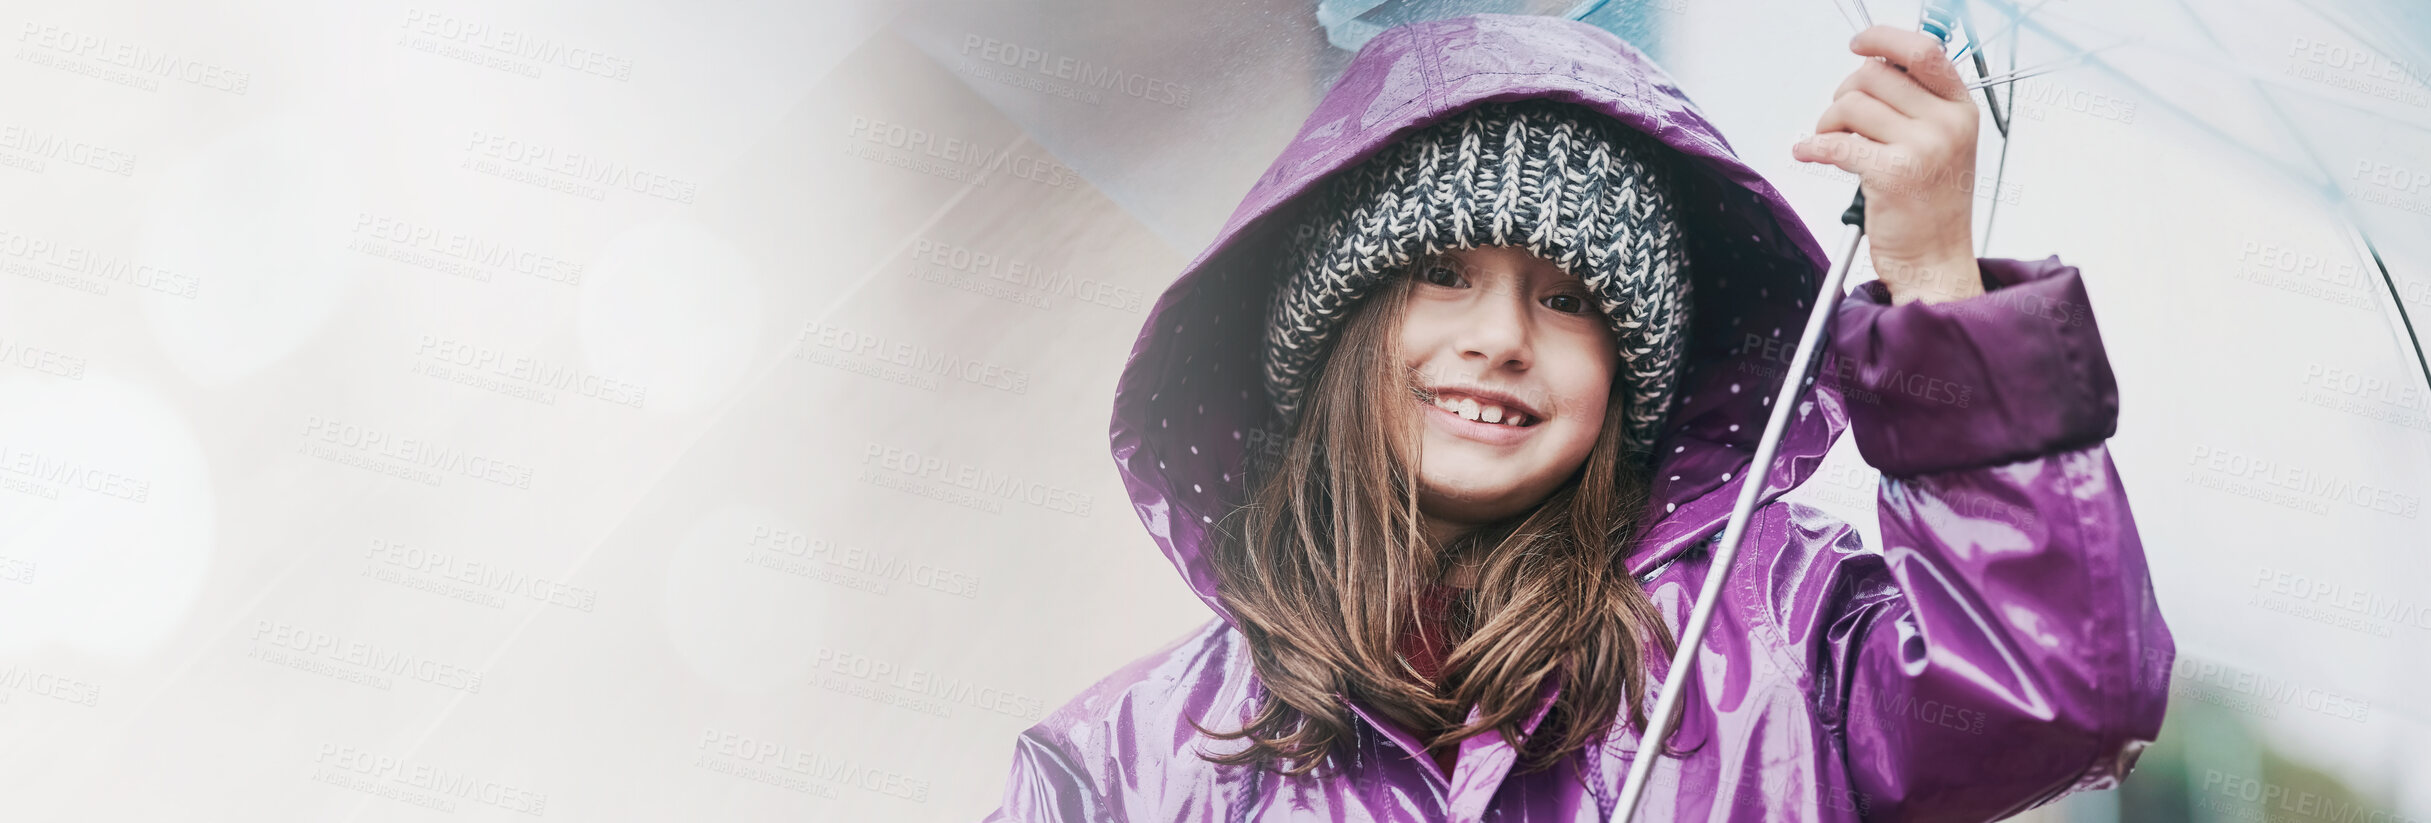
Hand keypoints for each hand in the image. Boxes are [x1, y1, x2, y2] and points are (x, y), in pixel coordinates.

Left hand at [1791, 25, 1985, 305]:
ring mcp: (1924, 147)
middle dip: (1844, 93)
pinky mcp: (1894, 173)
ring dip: (1827, 123)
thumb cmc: (1932, 207)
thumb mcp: (1942, 144)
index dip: (1884, 39)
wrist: (1936, 262)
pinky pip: (1835, 143)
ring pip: (1850, 105)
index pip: (1924, 51)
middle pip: (1874, 74)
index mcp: (1960, 108)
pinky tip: (1807, 152)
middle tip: (1839, 120)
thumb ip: (1915, 105)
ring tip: (1833, 144)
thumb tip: (1870, 69)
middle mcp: (1947, 123)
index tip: (1858, 44)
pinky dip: (1811, 146)